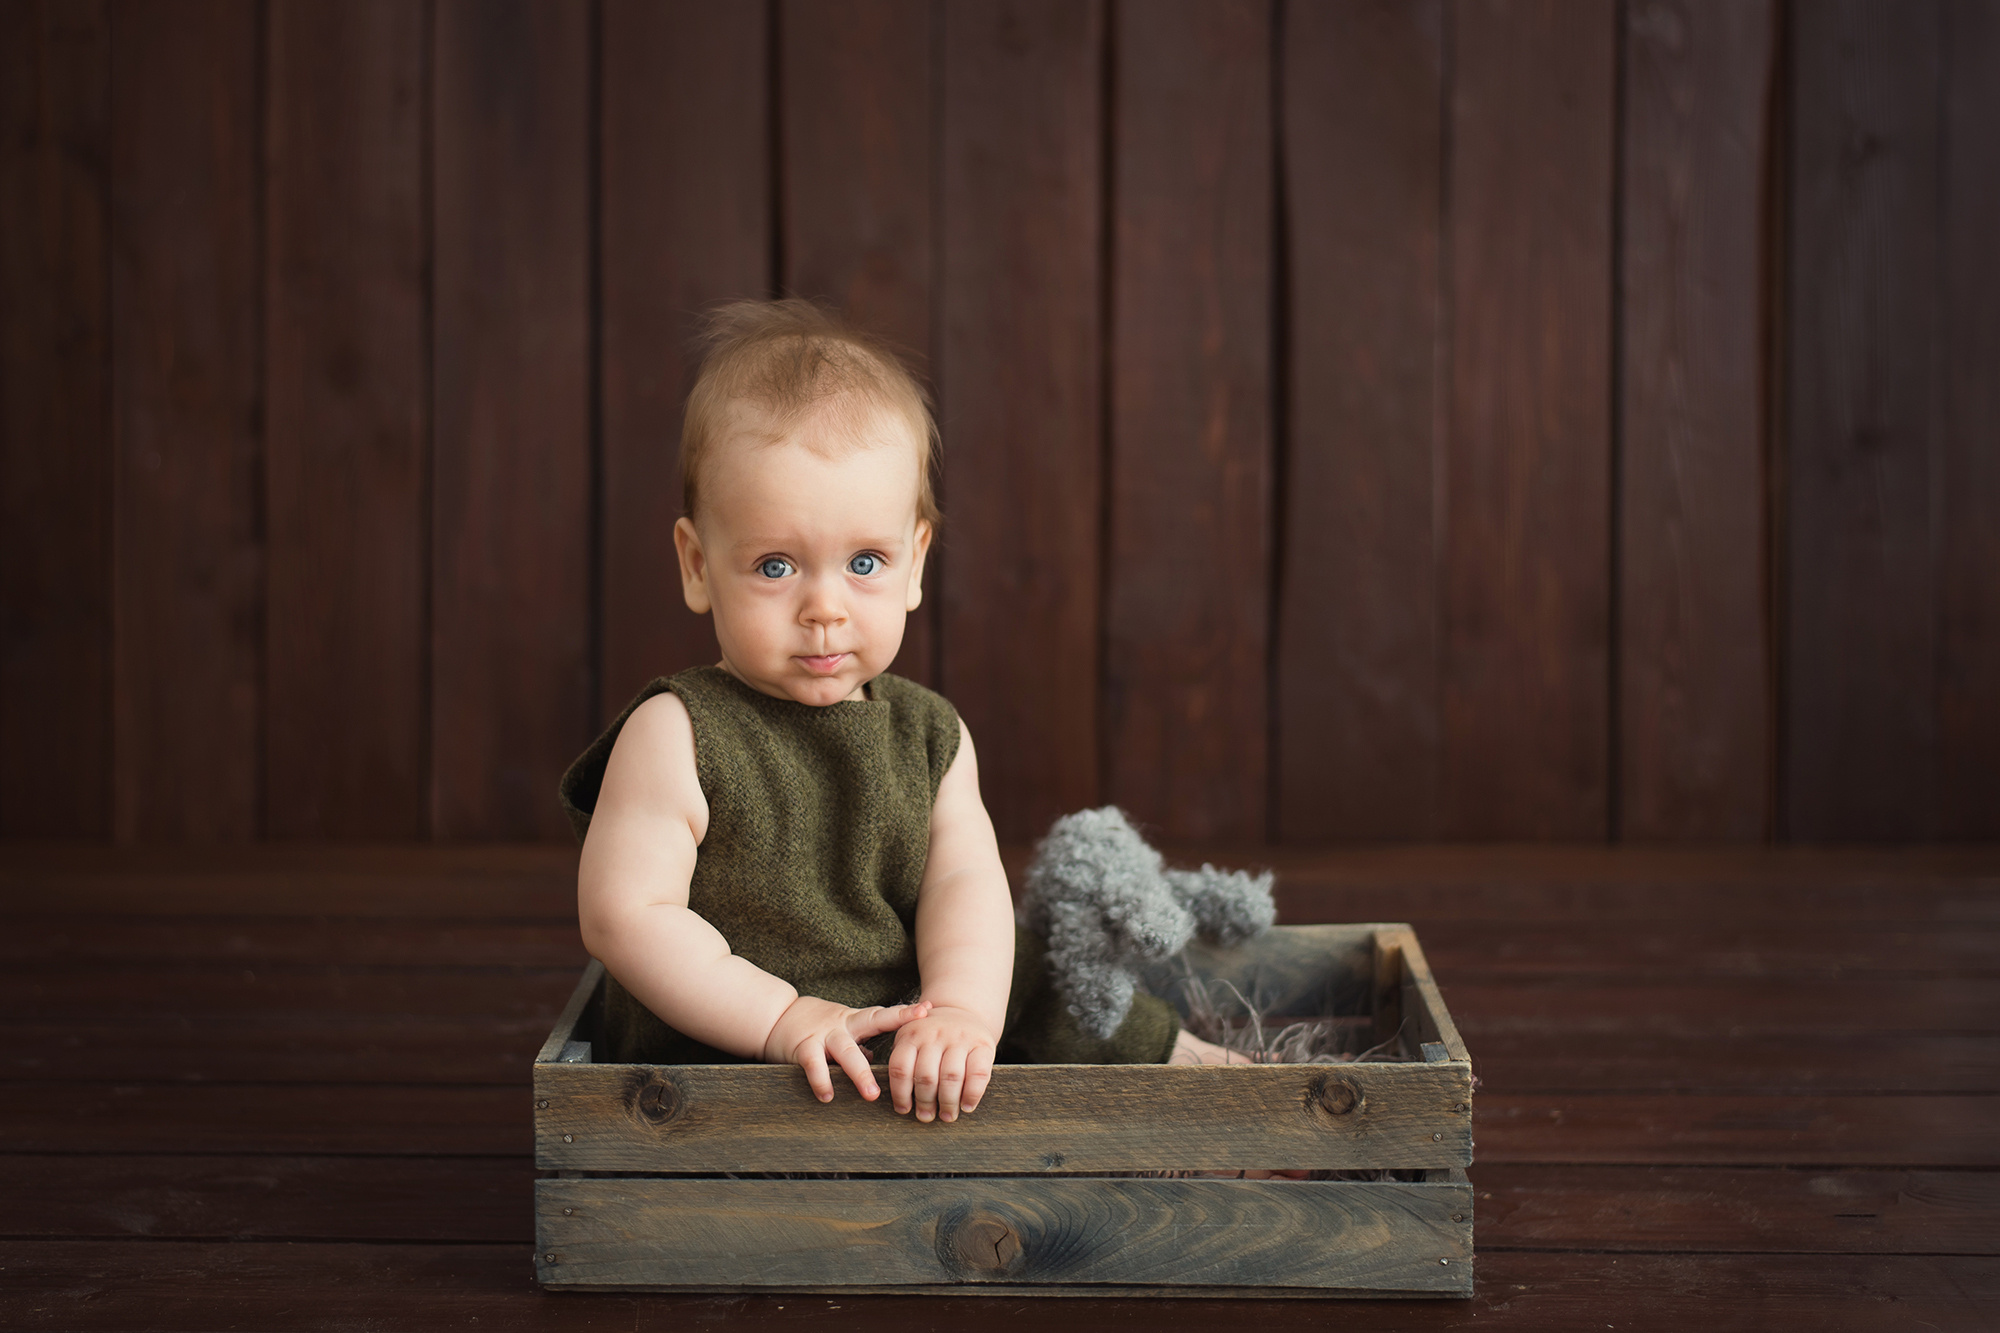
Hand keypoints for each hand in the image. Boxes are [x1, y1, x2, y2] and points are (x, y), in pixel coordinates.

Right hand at [763, 995, 931, 1103]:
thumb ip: (860, 1043)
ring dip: (860, 1074)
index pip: (884, 1014)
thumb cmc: (813, 1026)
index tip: (929, 1010)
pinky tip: (828, 1096)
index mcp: (854, 1020)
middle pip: (873, 1021)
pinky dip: (821, 1081)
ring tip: (871, 1095)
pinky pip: (814, 1065)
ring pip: (846, 1051)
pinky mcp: (803, 1048)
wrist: (774, 1016)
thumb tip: (878, 1062)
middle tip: (913, 1048)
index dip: (905, 1013)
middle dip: (895, 1027)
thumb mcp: (840, 1029)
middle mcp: (842, 1024)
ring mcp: (823, 1035)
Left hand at [887, 1004, 996, 1122]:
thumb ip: (905, 1062)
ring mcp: (960, 1037)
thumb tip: (902, 1105)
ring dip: (948, 1102)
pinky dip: (972, 1095)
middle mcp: (935, 1033)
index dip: (900, 1094)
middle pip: (926, 1076)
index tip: (904, 1109)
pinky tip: (967, 1106)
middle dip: (925, 1102)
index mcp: (912, 1033)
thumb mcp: (912, 1039)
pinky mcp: (983, 1044)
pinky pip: (978, 1074)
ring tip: (947, 1115)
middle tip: (927, 1116)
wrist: (962, 1011)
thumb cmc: (932, 1037)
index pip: (901, 1067)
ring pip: (951, 1077)